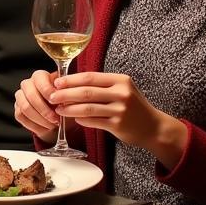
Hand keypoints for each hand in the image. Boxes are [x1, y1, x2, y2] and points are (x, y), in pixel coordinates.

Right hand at [14, 69, 60, 141]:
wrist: (59, 116)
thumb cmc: (64, 103)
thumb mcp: (68, 97)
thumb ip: (65, 96)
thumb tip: (65, 99)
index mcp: (40, 76)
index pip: (39, 79)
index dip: (48, 90)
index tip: (58, 102)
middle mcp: (27, 84)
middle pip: (31, 95)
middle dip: (45, 110)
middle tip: (56, 119)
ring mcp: (20, 97)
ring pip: (25, 107)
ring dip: (40, 119)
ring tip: (52, 125)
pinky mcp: (17, 109)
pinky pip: (21, 117)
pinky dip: (35, 125)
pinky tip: (46, 128)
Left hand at [50, 72, 187, 167]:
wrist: (154, 127)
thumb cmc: (132, 106)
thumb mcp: (121, 89)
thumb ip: (100, 85)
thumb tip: (70, 83)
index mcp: (121, 80)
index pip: (90, 77)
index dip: (70, 80)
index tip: (56, 82)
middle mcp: (122, 93)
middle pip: (86, 92)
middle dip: (65, 94)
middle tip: (51, 97)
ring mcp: (121, 110)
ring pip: (87, 108)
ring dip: (69, 109)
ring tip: (58, 109)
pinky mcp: (118, 125)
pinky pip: (93, 121)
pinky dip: (81, 119)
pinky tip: (74, 118)